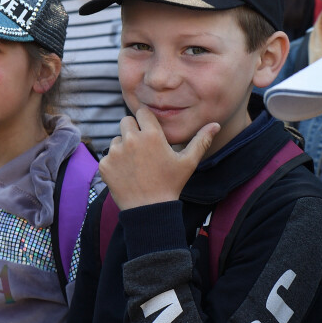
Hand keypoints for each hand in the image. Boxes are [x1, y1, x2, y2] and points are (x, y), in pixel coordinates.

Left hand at [100, 108, 218, 209]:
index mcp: (152, 135)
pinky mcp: (105, 164)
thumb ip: (201, 140)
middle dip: (132, 130)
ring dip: (123, 147)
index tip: (150, 132)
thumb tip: (216, 125)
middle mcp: (131, 139)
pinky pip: (108, 156)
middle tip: (142, 148)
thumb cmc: (171, 184)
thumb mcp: (188, 162)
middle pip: (126, 121)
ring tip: (136, 165)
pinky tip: (126, 174)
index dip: (146, 121)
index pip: (142, 112)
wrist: (149, 210)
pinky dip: (114, 163)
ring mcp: (115, 152)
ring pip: (116, 139)